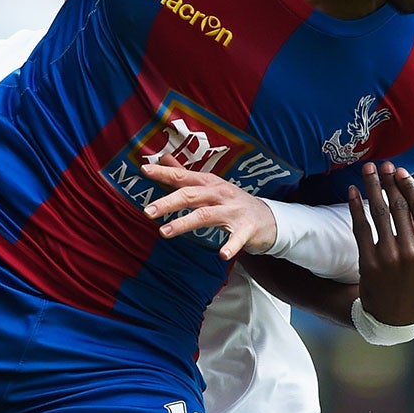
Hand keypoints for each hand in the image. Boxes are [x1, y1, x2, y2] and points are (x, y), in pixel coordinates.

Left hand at [140, 154, 277, 257]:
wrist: (269, 218)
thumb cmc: (233, 201)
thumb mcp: (210, 185)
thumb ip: (185, 173)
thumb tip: (163, 158)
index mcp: (209, 183)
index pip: (183, 176)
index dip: (164, 173)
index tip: (144, 170)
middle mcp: (220, 194)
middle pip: (191, 195)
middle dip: (168, 202)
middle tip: (147, 211)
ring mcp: (233, 210)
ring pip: (206, 215)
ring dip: (185, 223)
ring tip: (164, 232)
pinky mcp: (247, 228)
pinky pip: (237, 238)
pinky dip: (231, 246)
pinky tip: (222, 254)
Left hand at [351, 161, 413, 324]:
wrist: (396, 320)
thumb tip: (410, 200)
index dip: (410, 187)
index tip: (401, 172)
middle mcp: (412, 253)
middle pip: (400, 207)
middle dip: (390, 182)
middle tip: (383, 164)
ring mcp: (390, 259)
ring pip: (380, 213)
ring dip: (373, 187)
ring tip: (368, 170)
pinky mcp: (369, 264)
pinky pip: (361, 228)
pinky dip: (357, 207)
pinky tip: (353, 191)